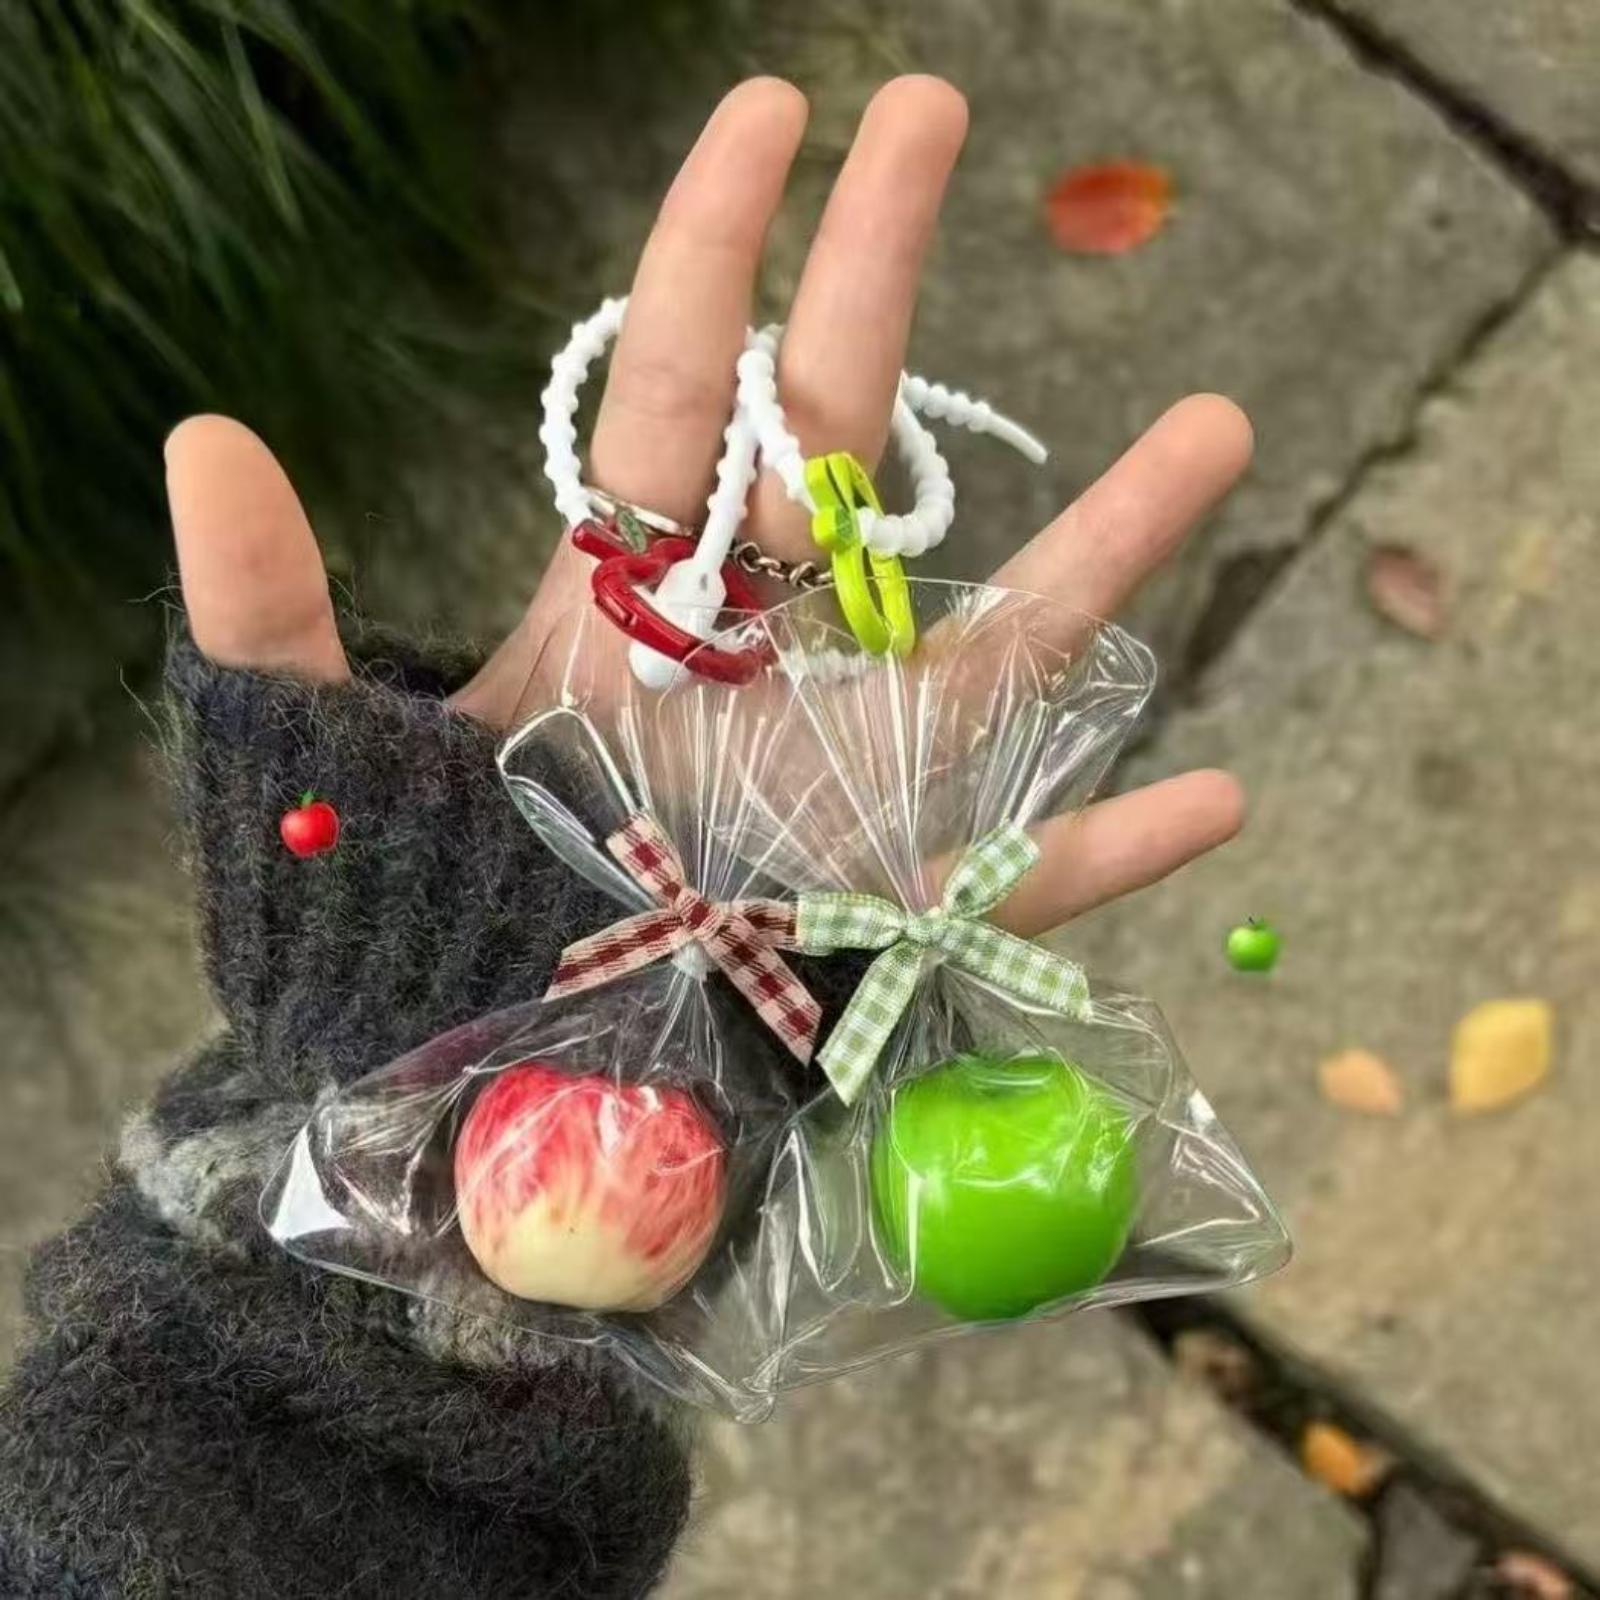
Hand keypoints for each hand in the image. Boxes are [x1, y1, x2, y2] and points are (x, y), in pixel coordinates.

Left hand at [167, 76, 1250, 938]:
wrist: (446, 1077)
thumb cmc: (388, 911)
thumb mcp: (311, 756)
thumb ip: (266, 611)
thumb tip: (203, 436)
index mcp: (624, 607)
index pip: (684, 391)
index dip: (721, 245)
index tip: (777, 106)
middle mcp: (752, 664)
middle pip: (840, 452)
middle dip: (880, 279)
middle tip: (937, 108)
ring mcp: (837, 783)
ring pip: (993, 652)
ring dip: (1104, 549)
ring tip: (1220, 426)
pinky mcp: (883, 912)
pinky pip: (1022, 877)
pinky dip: (1113, 846)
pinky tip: (1220, 796)